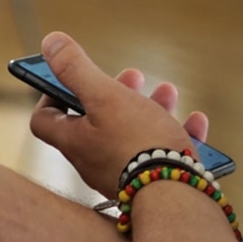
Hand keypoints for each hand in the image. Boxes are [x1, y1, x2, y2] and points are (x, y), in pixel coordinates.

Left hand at [29, 32, 209, 194]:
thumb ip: (76, 69)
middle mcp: (94, 161)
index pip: (45, 120)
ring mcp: (125, 176)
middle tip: (133, 75)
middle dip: (116, 93)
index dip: (51, 95)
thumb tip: (50, 41)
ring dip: (151, 108)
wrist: (176, 200)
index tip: (69, 79)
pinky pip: (166, 156)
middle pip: (97, 122)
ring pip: (134, 135)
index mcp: (75, 141)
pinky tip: (196, 122)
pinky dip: (180, 136)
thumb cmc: (137, 145)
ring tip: (168, 92)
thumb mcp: (105, 97)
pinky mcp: (156, 186)